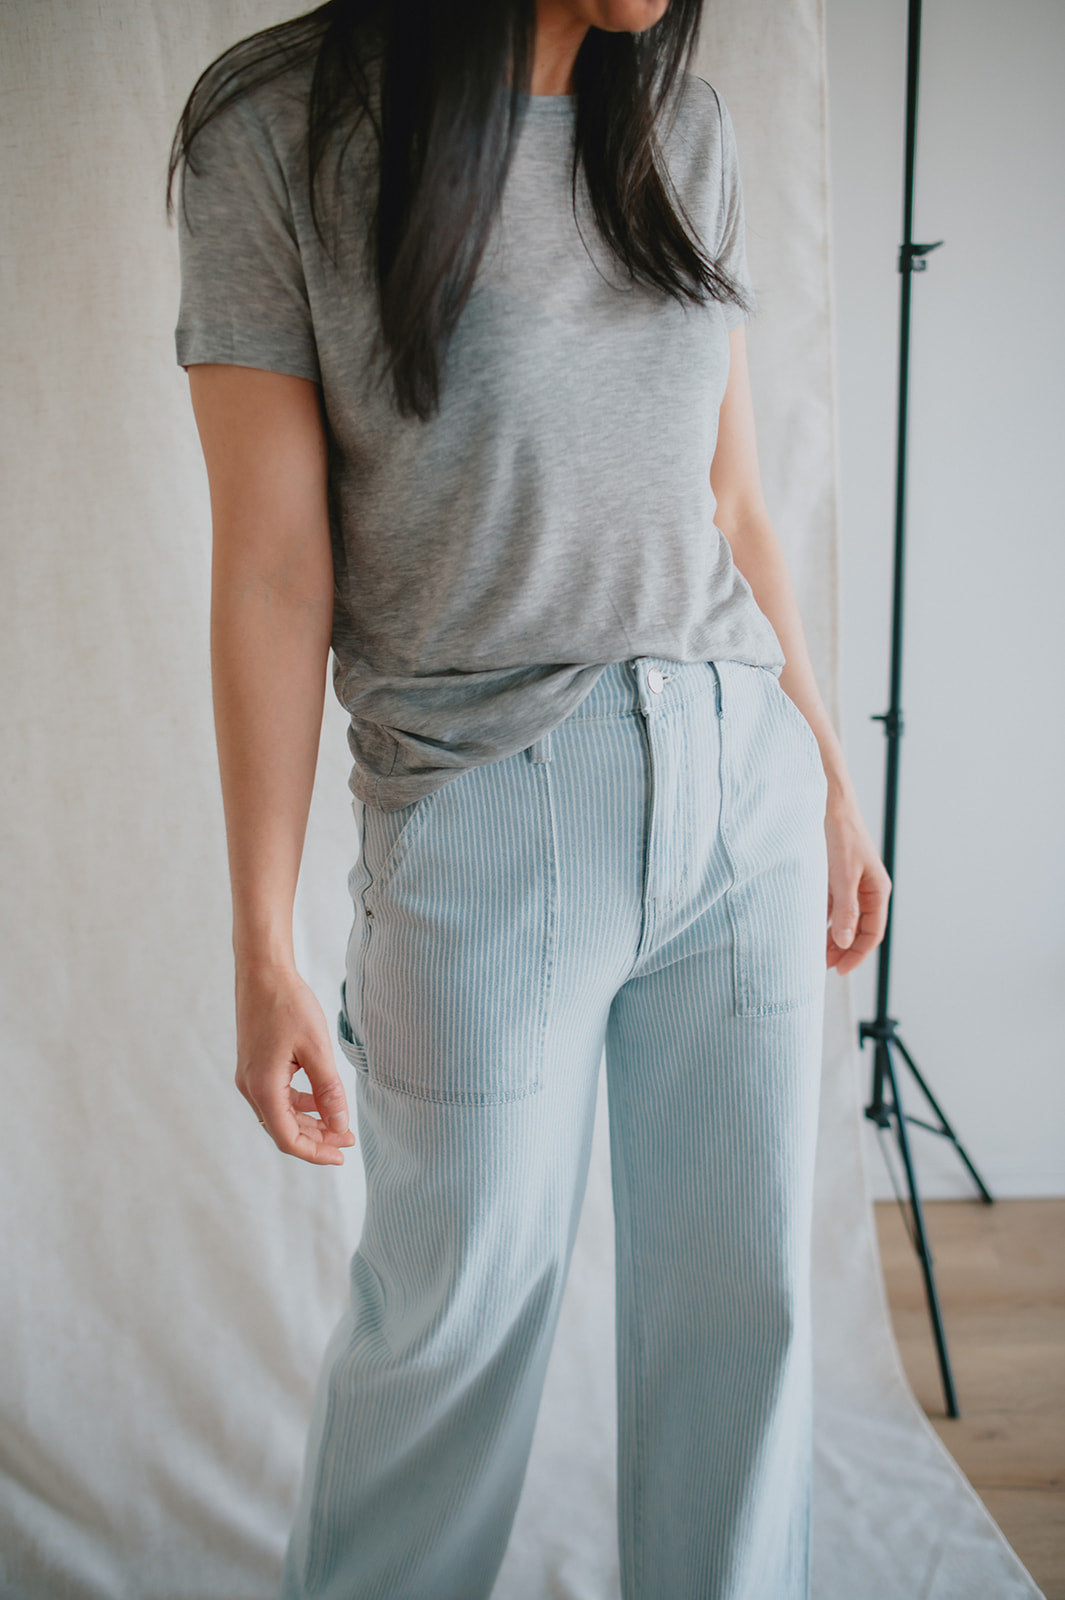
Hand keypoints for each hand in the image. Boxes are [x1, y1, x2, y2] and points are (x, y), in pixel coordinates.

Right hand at [234, 963, 356, 1164]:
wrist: (262, 973)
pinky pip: (277, 1098)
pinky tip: (321, 1101)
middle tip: (348, 1141)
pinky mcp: (255, 1066)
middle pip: (283, 1130)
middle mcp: (251, 1088)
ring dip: (309, 1123)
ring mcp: (250, 1077)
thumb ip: (328, 1090)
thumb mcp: (316, 1048)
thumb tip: (339, 1125)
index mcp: (263, 1087)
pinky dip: (299, 1105)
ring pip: (281, 1115)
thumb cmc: (289, 1005)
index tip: (342, 1155)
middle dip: (317, 1139)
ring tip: (339, 1124)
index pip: (288, 1138)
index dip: (316, 1152)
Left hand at [823, 790, 891, 976]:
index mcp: (876, 890)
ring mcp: (849, 883)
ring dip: (830, 936)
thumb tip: (844, 942)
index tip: (840, 970)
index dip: (857, 954)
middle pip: (857, 929)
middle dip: (842, 949)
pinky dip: (821, 919)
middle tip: (822, 966)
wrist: (828, 803)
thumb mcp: (843, 875)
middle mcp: (865, 889)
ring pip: (842, 919)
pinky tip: (808, 928)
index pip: (872, 932)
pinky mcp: (833, 876)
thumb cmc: (841, 835)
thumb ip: (844, 910)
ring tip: (813, 953)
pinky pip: (830, 905)